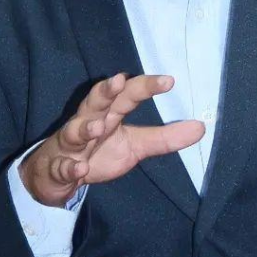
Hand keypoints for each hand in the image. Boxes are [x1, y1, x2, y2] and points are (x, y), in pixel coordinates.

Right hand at [21, 72, 204, 206]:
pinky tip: (79, 170)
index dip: (145, 86)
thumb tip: (201, 127)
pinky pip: (62, 167)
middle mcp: (88, 122)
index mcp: (108, 114)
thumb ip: (164, 137)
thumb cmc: (98, 152)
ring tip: (97, 128)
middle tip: (119, 81)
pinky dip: (69, 168)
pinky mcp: (57, 167)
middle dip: (106, 91)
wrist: (55, 176)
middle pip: (96, 102)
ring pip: (74, 132)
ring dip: (84, 128)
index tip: (168, 80)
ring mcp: (70, 145)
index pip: (127, 95)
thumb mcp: (135, 146)